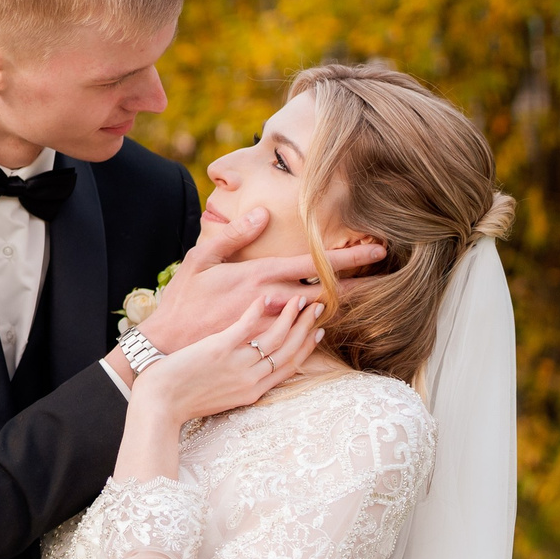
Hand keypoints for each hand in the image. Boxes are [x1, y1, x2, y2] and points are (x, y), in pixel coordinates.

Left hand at [131, 296, 326, 424]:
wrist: (158, 404)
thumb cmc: (181, 400)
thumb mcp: (220, 398)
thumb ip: (237, 384)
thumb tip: (247, 370)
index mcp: (253, 391)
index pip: (290, 366)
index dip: (306, 347)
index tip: (317, 331)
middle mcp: (251, 379)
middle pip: (290, 350)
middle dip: (307, 327)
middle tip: (319, 307)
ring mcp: (237, 364)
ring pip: (276, 337)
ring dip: (292, 316)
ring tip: (301, 298)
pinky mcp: (219, 349)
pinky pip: (246, 326)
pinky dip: (259, 311)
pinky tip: (265, 297)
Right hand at [132, 210, 383, 357]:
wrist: (168, 345)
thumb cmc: (182, 300)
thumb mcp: (200, 258)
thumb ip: (233, 235)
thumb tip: (262, 212)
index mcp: (259, 275)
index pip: (315, 263)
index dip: (350, 256)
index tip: (377, 248)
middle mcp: (272, 301)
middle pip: (330, 293)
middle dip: (364, 284)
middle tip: (391, 276)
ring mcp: (271, 327)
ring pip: (321, 317)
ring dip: (347, 307)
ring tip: (371, 298)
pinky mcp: (267, 346)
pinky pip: (304, 340)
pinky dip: (320, 330)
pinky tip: (329, 325)